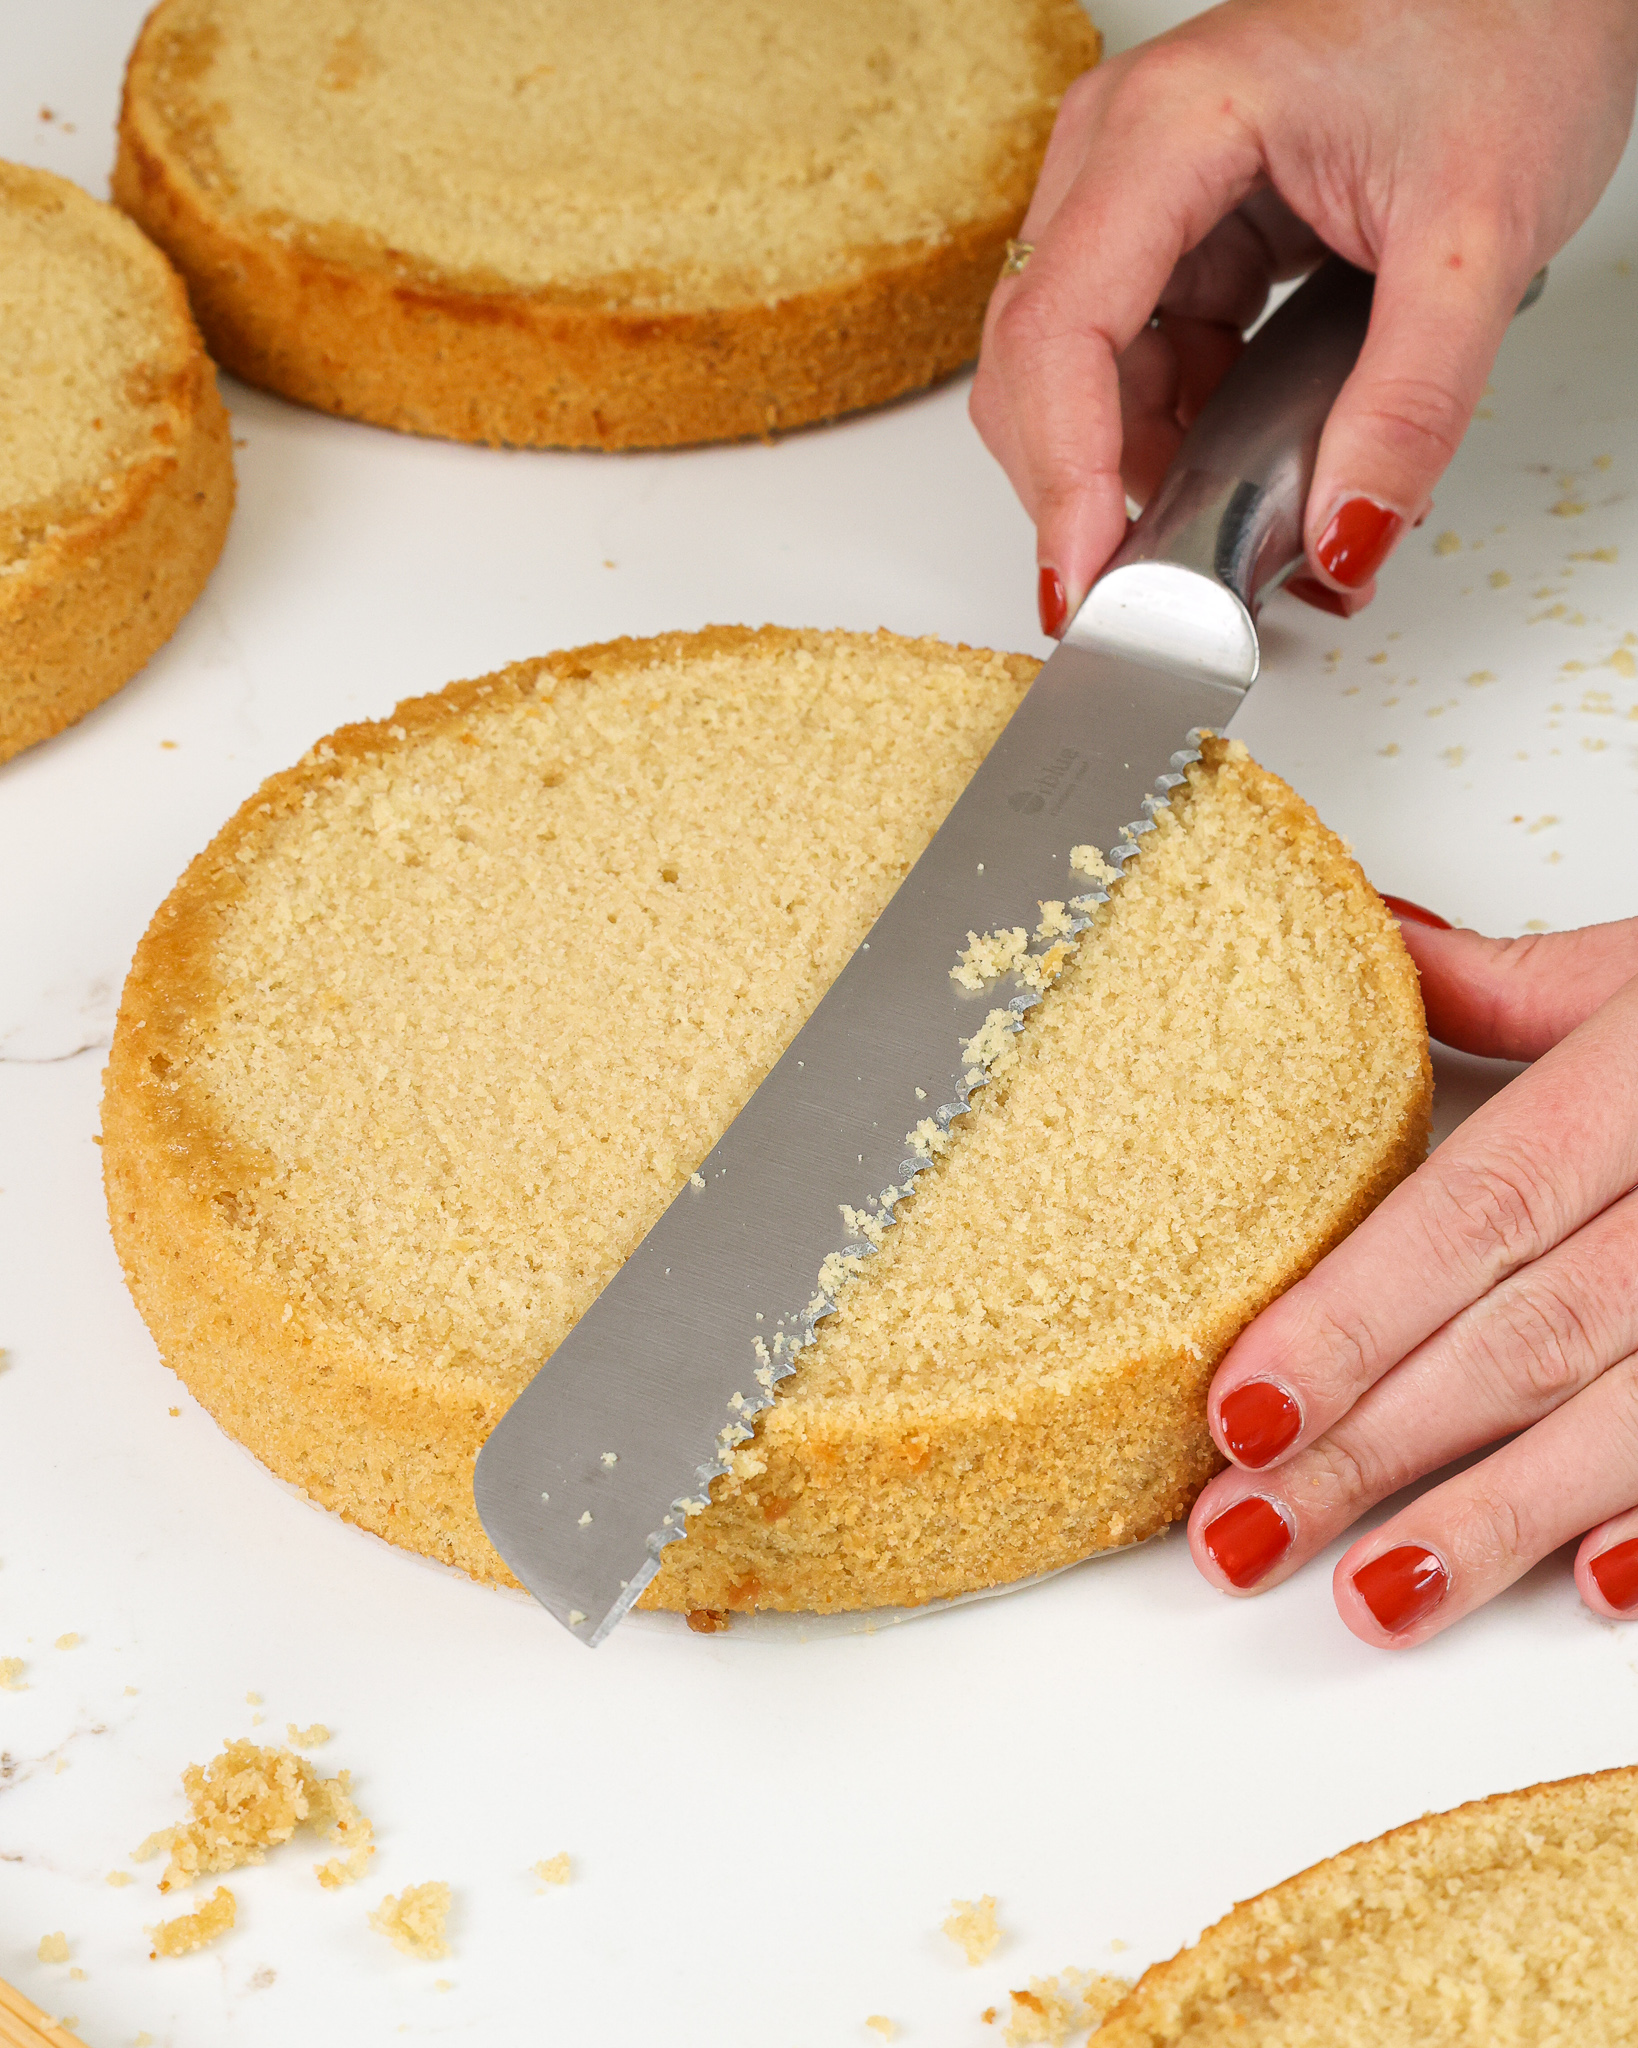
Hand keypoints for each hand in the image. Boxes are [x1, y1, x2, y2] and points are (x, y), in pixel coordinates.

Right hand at [971, 0, 1637, 634]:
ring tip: (1248, 531)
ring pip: (1081, 386)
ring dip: (1150, 475)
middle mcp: (1121, 155)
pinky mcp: (1173, 237)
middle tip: (1171, 591)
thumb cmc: (1505, 34)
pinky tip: (1250, 472)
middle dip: (1094, 492)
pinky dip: (1184, 442)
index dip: (1060, 474)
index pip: (1058, 331)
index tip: (1087, 581)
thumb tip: (1342, 536)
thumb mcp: (1478, 236)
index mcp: (1171, 125)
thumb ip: (1411, 404)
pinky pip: (1138, 372)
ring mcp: (1135, 197)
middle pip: (1039, 371)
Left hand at [1187, 907, 1637, 1645]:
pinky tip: (1581, 1583)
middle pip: (1529, 1335)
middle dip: (1376, 1445)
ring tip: (1372, 1595)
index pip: (1479, 1212)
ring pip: (1632, 1416)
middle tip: (1246, 1530)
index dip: (1355, 1315)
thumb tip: (1371, 941)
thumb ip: (1503, 983)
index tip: (1243, 1403)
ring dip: (1496, 1519)